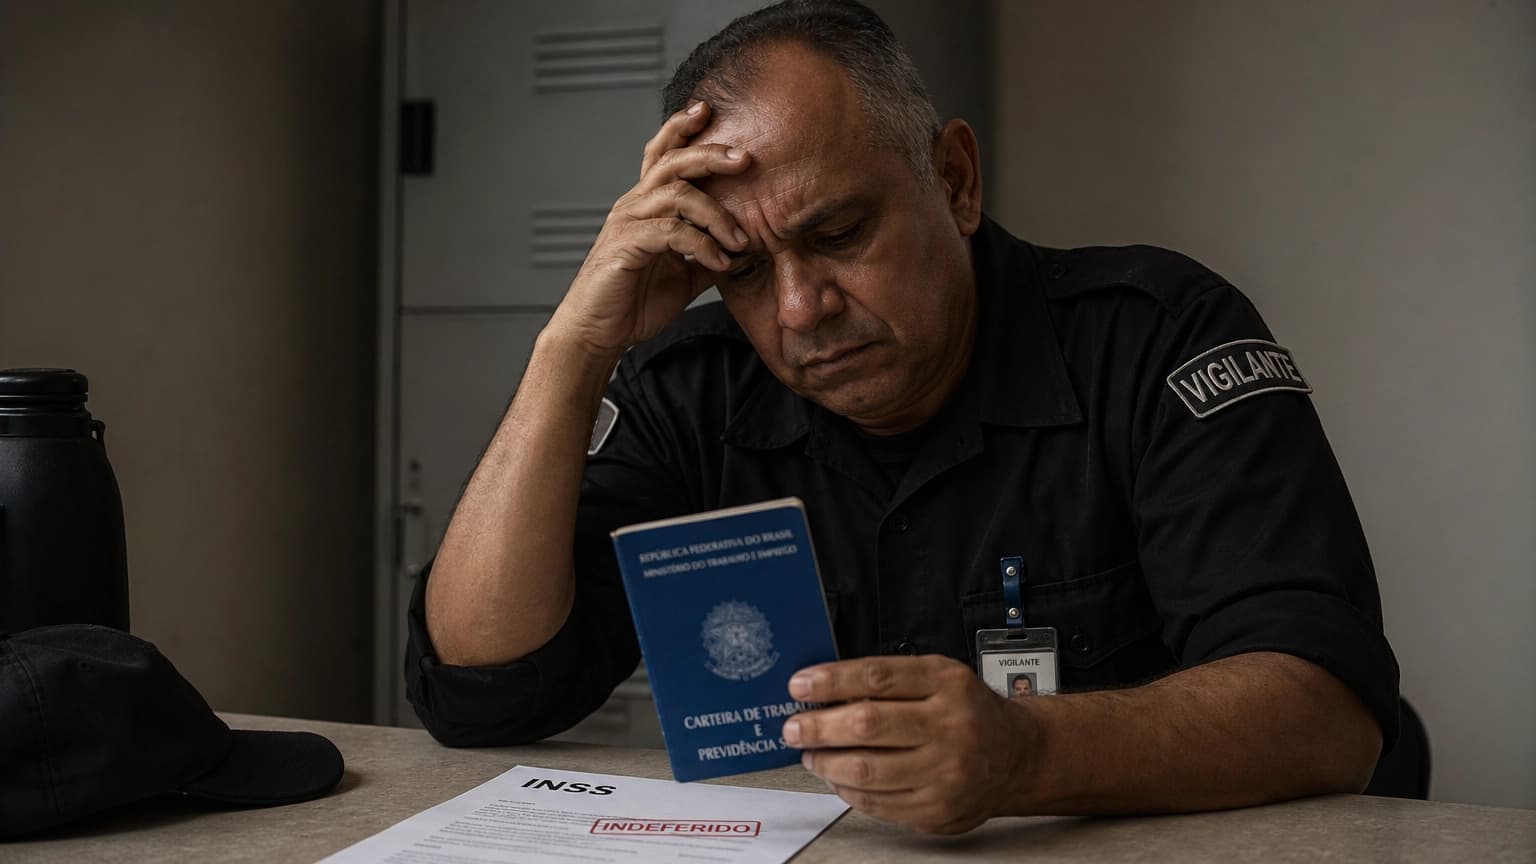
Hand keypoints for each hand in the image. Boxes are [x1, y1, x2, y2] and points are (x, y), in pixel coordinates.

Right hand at [549, 101, 752, 358]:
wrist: (599, 333)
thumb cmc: (636, 301)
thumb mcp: (685, 272)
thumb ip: (710, 252)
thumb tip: (748, 246)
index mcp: (646, 204)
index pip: (662, 153)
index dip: (681, 127)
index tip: (708, 110)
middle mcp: (634, 205)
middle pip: (672, 160)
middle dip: (711, 154)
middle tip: (745, 158)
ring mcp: (628, 223)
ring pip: (676, 193)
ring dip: (717, 214)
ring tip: (740, 240)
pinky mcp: (626, 246)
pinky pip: (671, 231)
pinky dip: (702, 244)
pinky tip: (720, 262)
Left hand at [782, 655, 1033, 833]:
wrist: (1016, 756)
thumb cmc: (967, 712)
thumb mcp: (938, 677)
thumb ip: (889, 680)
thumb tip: (824, 692)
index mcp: (946, 683)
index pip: (877, 677)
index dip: (830, 681)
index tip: (799, 686)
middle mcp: (950, 726)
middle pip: (867, 725)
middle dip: (818, 727)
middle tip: (793, 728)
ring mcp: (946, 772)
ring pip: (868, 770)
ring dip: (827, 763)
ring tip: (811, 755)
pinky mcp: (938, 809)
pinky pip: (878, 803)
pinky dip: (848, 791)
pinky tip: (838, 778)